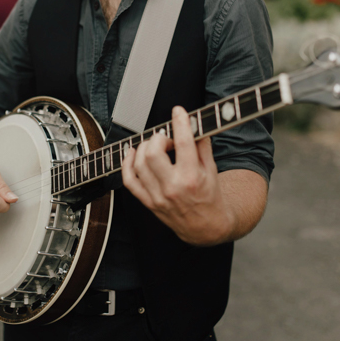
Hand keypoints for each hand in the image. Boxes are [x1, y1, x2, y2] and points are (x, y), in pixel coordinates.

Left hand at [122, 106, 232, 245]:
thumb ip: (203, 146)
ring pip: (139, 164)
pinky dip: (127, 164)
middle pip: (153, 152)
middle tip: (167, 138)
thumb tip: (196, 123)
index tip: (178, 112)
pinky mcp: (149, 202)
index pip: (183, 143)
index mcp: (192, 178)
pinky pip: (129, 181)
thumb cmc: (210, 197)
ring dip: (144, 147)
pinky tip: (132, 154)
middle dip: (159, 138)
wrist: (206, 228)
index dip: (180, 123)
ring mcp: (158, 196)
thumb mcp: (212, 170)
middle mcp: (173, 187)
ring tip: (155, 145)